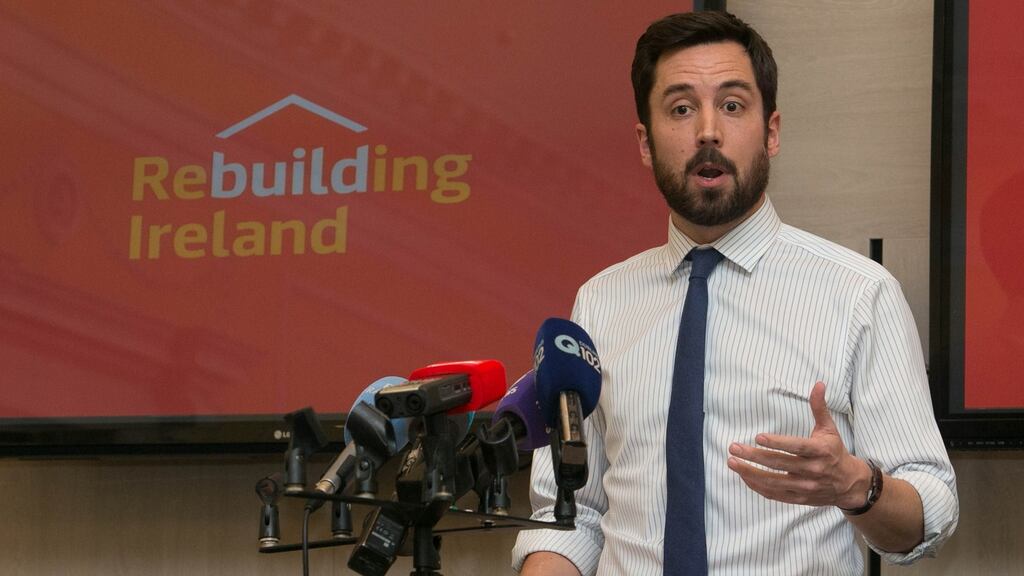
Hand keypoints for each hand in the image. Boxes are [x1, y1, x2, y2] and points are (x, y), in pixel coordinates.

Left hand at [726, 381, 869, 507]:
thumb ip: (819, 407)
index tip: (758, 437)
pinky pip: (774, 494)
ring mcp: (805, 486)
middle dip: (754, 456)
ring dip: (750, 472)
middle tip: (734, 448)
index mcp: (820, 451)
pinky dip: (757, 486)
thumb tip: (818, 383)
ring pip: (773, 481)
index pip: (796, 447)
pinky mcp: (799, 498)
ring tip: (732, 462)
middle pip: (779, 463)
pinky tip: (743, 475)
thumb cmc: (835, 452)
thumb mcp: (829, 429)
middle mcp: (812, 471)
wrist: (850, 485)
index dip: (777, 443)